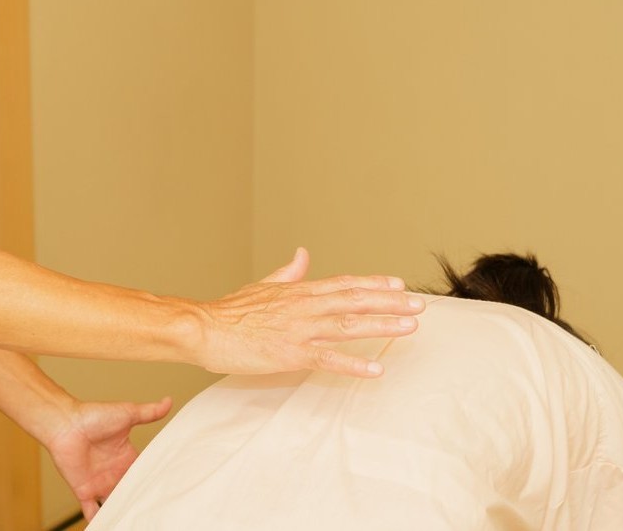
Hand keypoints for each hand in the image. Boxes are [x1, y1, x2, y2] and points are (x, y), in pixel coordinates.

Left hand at [45, 395, 172, 521]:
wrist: (66, 423)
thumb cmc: (94, 416)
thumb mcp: (127, 414)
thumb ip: (149, 413)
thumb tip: (169, 401)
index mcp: (126, 457)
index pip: (143, 474)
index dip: (154, 483)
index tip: (169, 493)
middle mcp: (114, 473)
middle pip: (131, 493)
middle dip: (141, 503)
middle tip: (157, 514)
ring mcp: (100, 484)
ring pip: (115, 505)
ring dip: (123, 514)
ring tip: (136, 524)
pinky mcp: (84, 492)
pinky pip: (92, 512)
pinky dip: (98, 523)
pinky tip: (109, 527)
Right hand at [199, 247, 422, 376]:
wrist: (204, 328)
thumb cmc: (230, 311)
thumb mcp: (262, 285)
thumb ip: (288, 272)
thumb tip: (303, 253)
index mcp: (298, 291)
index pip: (344, 284)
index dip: (373, 284)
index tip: (399, 285)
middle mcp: (304, 307)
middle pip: (354, 300)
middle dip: (389, 303)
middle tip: (419, 306)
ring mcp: (299, 330)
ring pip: (347, 326)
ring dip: (381, 326)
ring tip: (409, 328)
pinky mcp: (290, 354)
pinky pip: (328, 359)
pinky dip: (353, 364)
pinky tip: (375, 369)